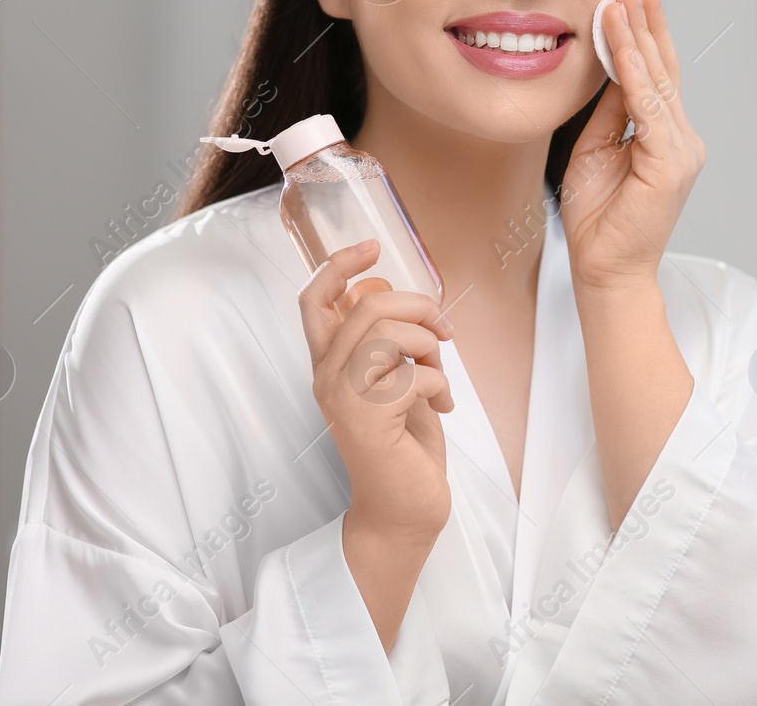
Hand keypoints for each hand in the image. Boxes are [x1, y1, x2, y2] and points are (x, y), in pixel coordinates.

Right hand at [298, 238, 455, 545]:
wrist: (404, 509)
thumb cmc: (404, 444)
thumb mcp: (397, 379)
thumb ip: (392, 342)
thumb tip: (412, 301)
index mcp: (330, 363)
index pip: (314, 299)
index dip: (339, 265)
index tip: (371, 247)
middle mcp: (327, 377)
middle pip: (368, 307)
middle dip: (419, 307)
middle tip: (443, 332)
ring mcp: (344, 398)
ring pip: (390, 333)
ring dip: (430, 347)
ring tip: (440, 377)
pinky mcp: (368, 420)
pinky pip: (414, 374)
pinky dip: (441, 385)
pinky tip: (443, 407)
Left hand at [563, 0, 705, 288]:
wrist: (605, 271)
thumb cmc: (599, 218)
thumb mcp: (596, 150)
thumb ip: (610, 113)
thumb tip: (609, 68)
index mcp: (666, 137)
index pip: (655, 76)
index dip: (644, 35)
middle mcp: (682, 140)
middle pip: (663, 69)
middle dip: (648, 23)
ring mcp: (681, 151)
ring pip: (656, 81)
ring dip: (638, 37)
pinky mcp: (671, 164)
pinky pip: (649, 108)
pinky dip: (634, 72)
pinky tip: (622, 44)